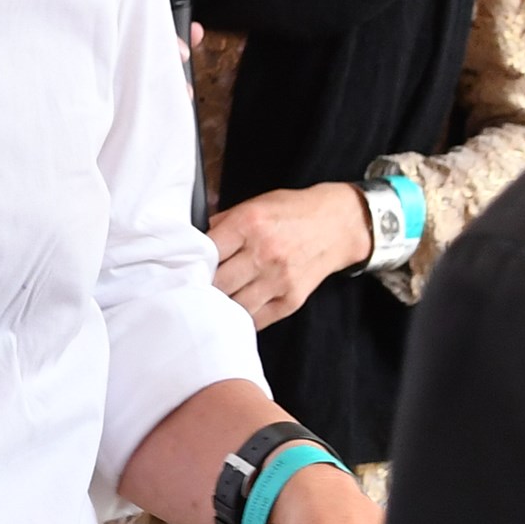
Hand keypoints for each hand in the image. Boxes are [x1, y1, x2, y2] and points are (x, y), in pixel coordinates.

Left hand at [206, 184, 372, 326]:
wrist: (337, 224)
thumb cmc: (293, 212)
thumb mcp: (256, 204)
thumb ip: (225, 223)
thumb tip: (196, 242)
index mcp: (249, 223)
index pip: (207, 251)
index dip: (193, 262)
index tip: (187, 268)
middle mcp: (264, 252)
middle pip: (218, 283)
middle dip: (203, 287)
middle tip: (195, 289)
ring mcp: (279, 279)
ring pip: (234, 306)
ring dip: (220, 307)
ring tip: (213, 303)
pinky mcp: (291, 300)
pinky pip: (257, 319)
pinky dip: (242, 318)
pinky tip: (235, 312)